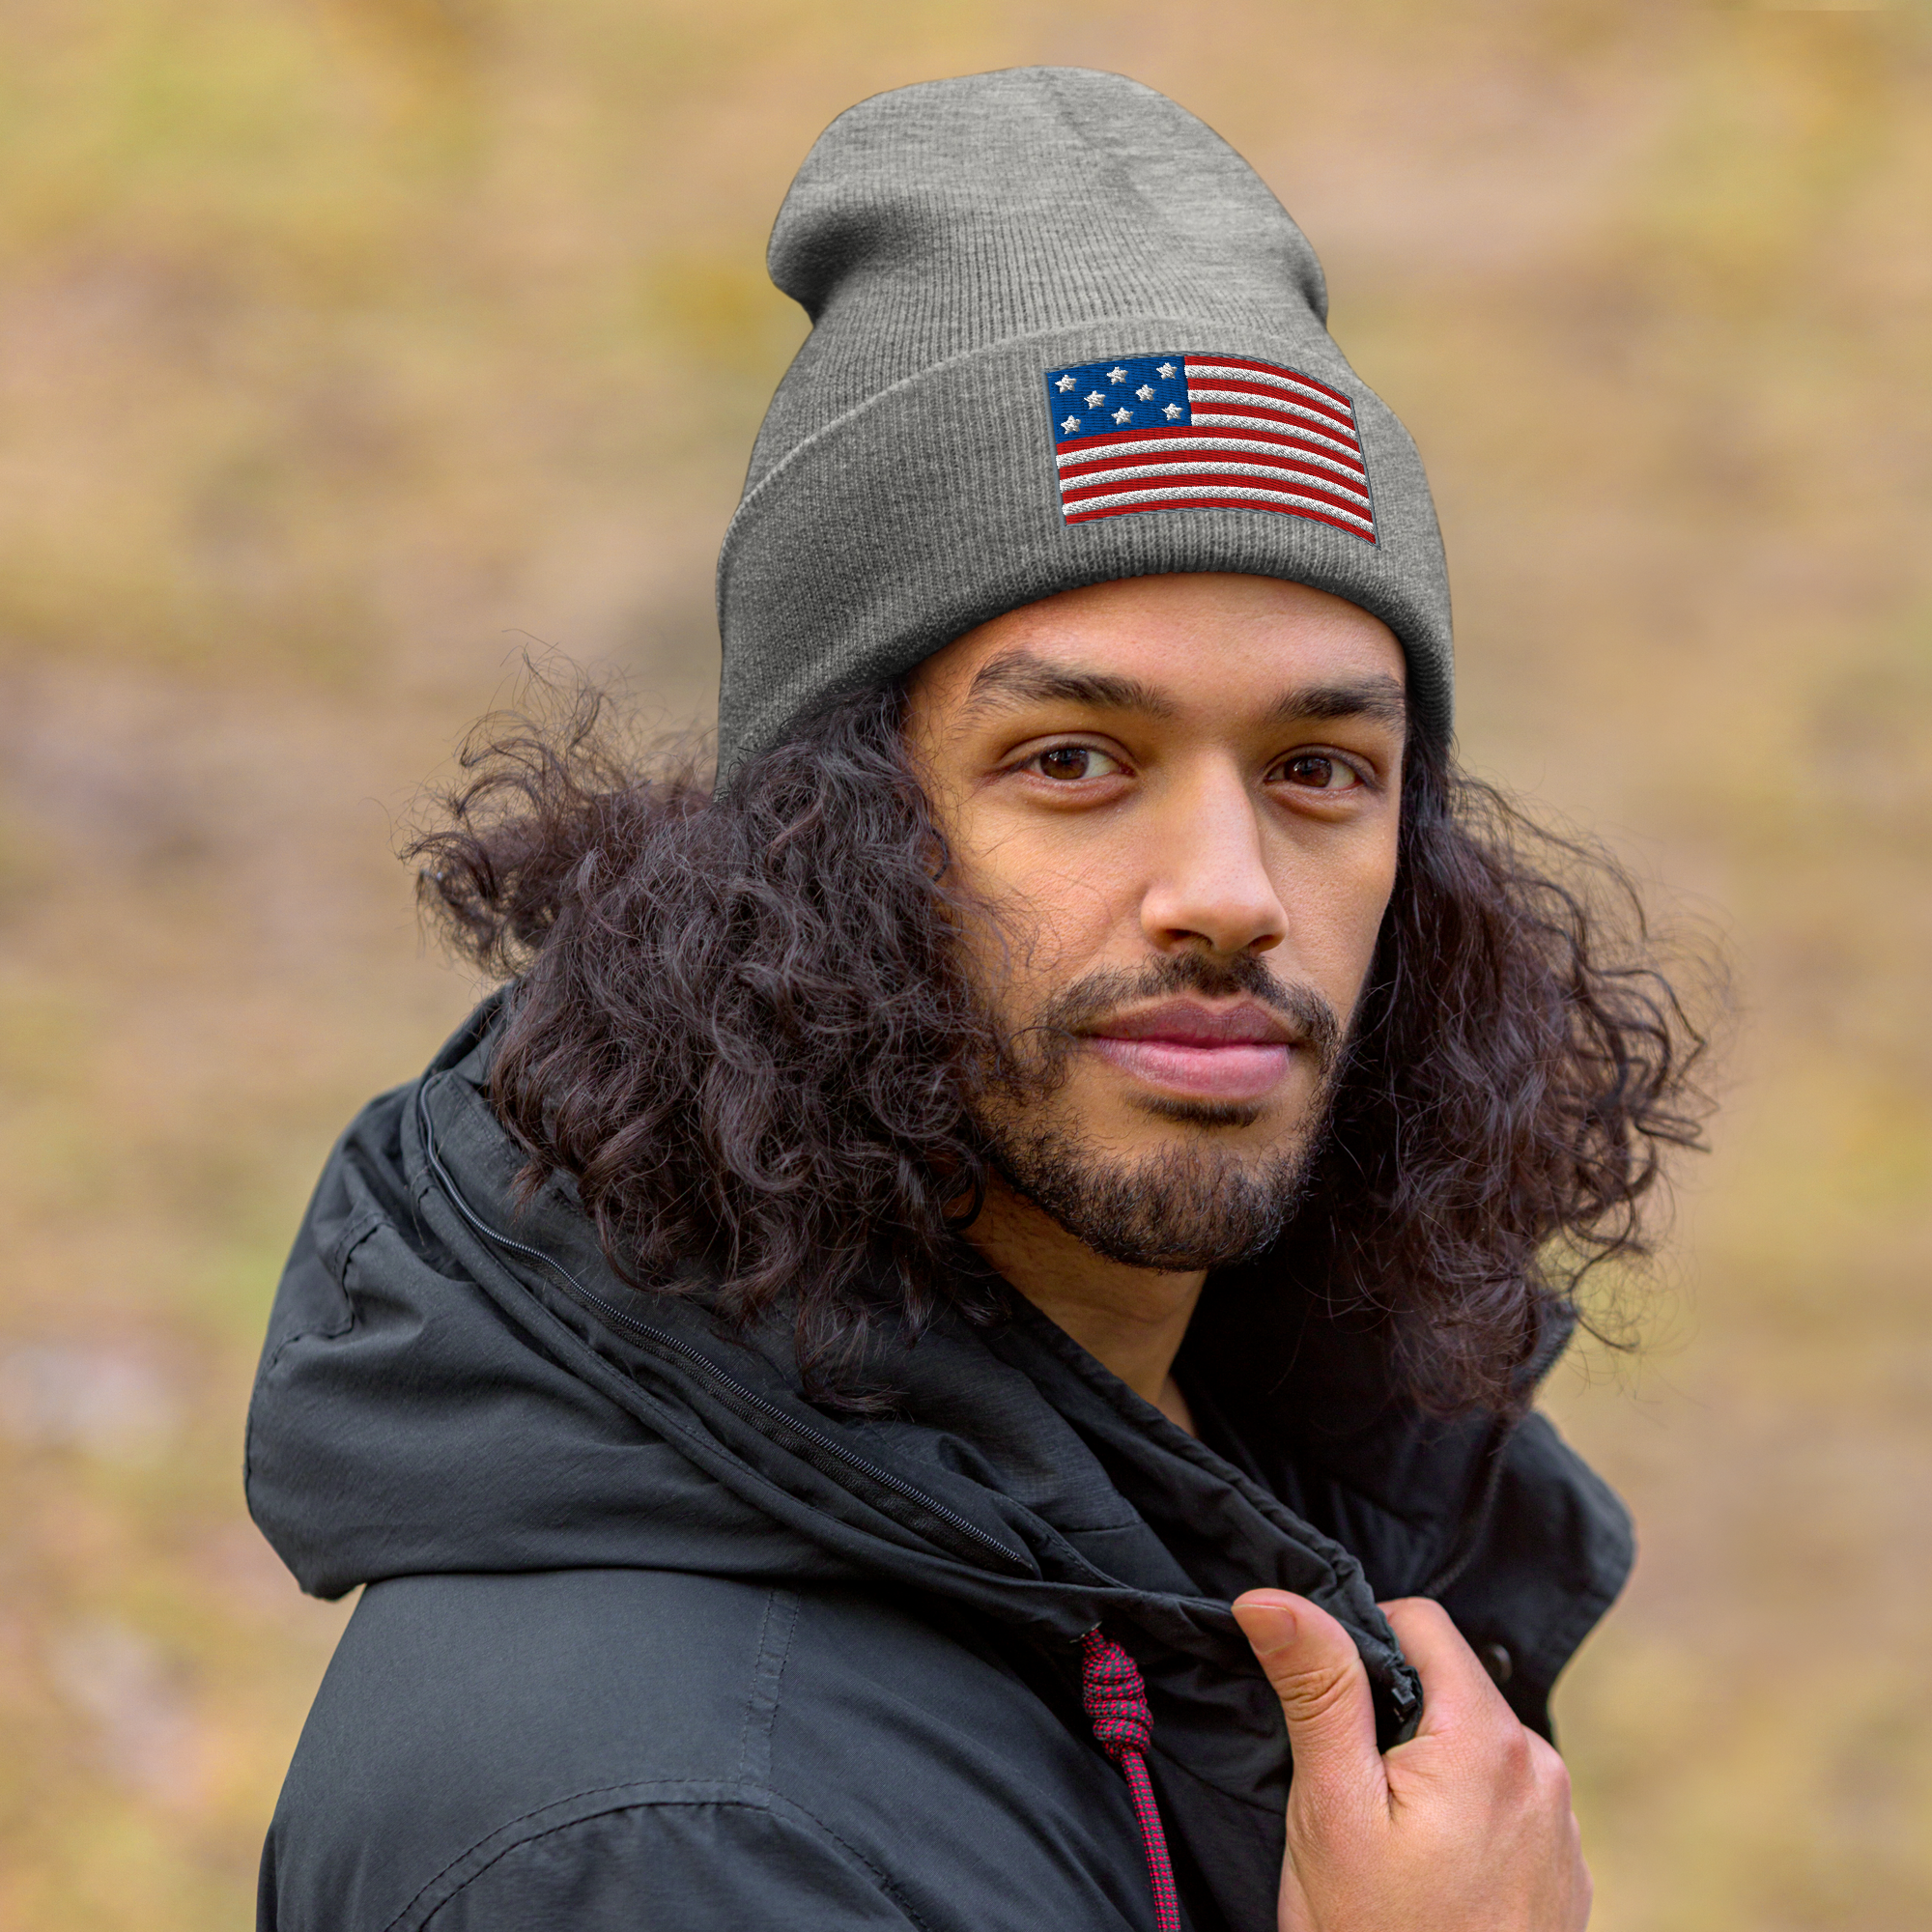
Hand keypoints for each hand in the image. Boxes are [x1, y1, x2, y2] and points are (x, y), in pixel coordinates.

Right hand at [1231, 1591, 1589, 1931]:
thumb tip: (1272, 1595)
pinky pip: (1504, 1802)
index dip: (1359, 1644)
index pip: (1421, 1622)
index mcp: (1489, 1739)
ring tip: (1387, 1845)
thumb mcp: (1330, 1808)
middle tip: (1347, 1792)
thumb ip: (1317, 1688)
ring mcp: (1562, 1826)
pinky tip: (1428, 1877)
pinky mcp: (1564, 1873)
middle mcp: (1543, 1769)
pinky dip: (1462, 1814)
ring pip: (1475, 1744)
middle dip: (1392, 1715)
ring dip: (1428, 1765)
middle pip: (1450, 1684)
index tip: (1325, 1711)